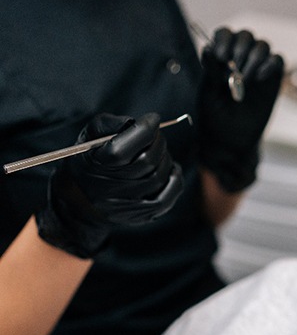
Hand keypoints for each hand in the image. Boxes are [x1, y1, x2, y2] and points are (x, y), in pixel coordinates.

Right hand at [36, 112, 183, 257]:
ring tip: (157, 151)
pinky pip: (170, 195)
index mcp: (96, 166)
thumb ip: (109, 124)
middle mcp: (112, 188)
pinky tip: (169, 169)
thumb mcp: (88, 139)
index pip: (123, 149)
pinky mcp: (145, 215)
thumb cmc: (90, 162)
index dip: (144, 129)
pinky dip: (175, 178)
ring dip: (165, 157)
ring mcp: (130, 204)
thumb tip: (137, 121)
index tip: (153, 119)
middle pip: (147, 160)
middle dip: (157, 141)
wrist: (83, 203)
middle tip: (155, 134)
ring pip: (160, 176)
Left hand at [198, 27, 283, 192]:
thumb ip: (210, 71)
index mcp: (220, 59)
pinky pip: (278, 60)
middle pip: (246, 36)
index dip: (224, 39)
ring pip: (262, 46)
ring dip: (254, 57)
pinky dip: (269, 64)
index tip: (220, 56)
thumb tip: (207, 47)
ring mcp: (258, 69)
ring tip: (245, 79)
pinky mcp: (272, 80)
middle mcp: (240, 60)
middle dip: (240, 48)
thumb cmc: (215, 118)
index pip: (225, 34)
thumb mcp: (208, 95)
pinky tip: (257, 79)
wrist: (231, 142)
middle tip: (234, 68)